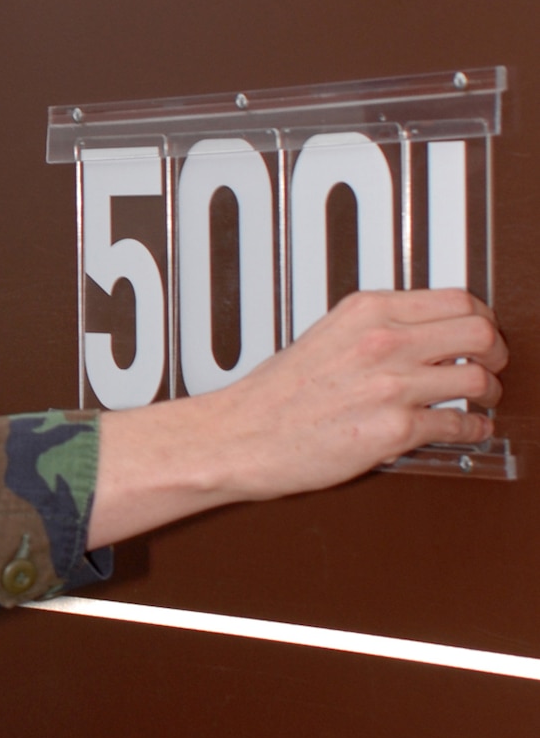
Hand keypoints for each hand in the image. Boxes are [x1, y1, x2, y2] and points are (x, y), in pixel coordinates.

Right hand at [88, 288, 506, 546]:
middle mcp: (383, 342)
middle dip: (497, 351)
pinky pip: (458, 424)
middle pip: (480, 333)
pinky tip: (468, 428)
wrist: (240, 437)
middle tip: (494, 364)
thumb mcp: (326, 335)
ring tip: (485, 400)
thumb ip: (375, 328)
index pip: (457, 299)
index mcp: (367, 311)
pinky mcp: (394, 430)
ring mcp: (391, 386)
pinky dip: (473, 428)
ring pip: (478, 379)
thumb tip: (420, 334)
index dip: (483, 318)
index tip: (483, 331)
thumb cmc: (273, 397)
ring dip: (491, 393)